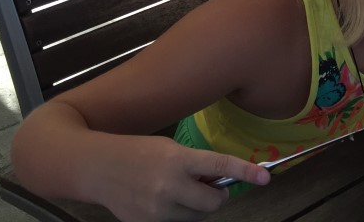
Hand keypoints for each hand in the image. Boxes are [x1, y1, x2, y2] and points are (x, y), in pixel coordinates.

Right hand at [94, 137, 269, 221]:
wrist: (98, 168)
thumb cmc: (138, 152)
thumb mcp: (170, 148)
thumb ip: (195, 164)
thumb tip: (220, 179)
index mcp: (178, 160)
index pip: (220, 165)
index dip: (245, 172)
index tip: (265, 177)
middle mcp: (169, 187)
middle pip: (213, 203)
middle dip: (215, 195)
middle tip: (207, 186)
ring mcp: (157, 210)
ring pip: (197, 217)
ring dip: (195, 207)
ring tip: (177, 191)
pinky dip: (177, 215)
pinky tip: (160, 201)